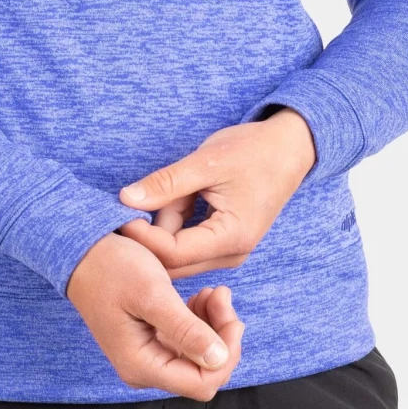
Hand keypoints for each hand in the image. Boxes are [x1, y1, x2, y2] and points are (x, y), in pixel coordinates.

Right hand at [65, 231, 244, 399]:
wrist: (82, 250)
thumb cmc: (111, 267)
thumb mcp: (152, 293)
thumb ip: (185, 330)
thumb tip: (218, 359)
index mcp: (141, 365)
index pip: (201, 383)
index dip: (225, 354)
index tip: (231, 315)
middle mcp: (144, 369)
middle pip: (203, 372)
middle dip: (221, 337)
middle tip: (220, 294)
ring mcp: (147, 356)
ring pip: (198, 357)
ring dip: (213, 326)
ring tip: (210, 292)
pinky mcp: (150, 340)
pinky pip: (186, 343)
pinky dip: (200, 322)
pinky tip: (198, 298)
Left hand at [114, 108, 315, 279]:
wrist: (289, 148)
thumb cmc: (253, 151)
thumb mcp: (206, 163)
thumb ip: (166, 184)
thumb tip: (125, 199)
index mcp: (231, 238)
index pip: (173, 253)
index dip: (142, 236)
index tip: (119, 212)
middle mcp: (231, 255)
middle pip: (173, 260)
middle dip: (150, 232)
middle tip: (135, 198)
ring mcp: (228, 252)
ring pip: (178, 250)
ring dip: (165, 221)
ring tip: (176, 186)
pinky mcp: (224, 243)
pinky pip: (189, 241)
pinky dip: (177, 219)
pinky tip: (182, 193)